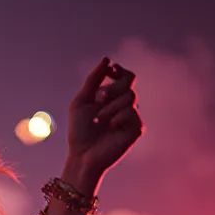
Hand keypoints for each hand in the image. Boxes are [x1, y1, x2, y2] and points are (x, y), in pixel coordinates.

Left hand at [67, 57, 143, 175]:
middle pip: (128, 82)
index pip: (125, 77)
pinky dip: (118, 117)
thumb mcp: (81, 102)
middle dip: (111, 88)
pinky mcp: (136, 129)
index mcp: (113, 98)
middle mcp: (124, 105)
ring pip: (130, 97)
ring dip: (109, 107)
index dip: (120, 70)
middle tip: (98, 99)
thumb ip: (93, 80)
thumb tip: (107, 59)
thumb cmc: (79, 131)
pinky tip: (110, 127)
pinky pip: (132, 113)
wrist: (81, 155)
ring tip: (97, 120)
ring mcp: (131, 117)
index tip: (111, 69)